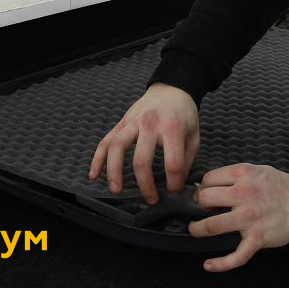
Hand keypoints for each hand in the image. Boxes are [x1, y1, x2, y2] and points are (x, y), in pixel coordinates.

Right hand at [88, 83, 199, 203]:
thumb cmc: (184, 114)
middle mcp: (150, 124)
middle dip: (145, 184)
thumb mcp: (193, 136)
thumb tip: (176, 184)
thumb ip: (186, 160)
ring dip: (114, 171)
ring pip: (117, 148)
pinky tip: (94, 175)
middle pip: (141, 159)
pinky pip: (105, 141)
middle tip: (150, 198)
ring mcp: (132, 122)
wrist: (172, 88)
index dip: (173, 182)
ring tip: (116, 190)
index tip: (173, 190)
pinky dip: (97, 159)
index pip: (172, 162)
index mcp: (172, 128)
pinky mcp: (121, 122)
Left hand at [188, 163, 288, 271]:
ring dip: (198, 229)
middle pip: (206, 199)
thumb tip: (211, 185)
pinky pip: (237, 255)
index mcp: (243, 175)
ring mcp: (249, 218)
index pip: (209, 179)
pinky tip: (208, 265)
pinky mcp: (257, 238)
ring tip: (195, 229)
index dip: (203, 186)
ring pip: (212, 226)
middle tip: (202, 209)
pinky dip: (221, 264)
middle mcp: (244, 195)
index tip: (204, 193)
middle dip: (199, 204)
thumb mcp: (258, 169)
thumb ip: (236, 176)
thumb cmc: (280, 186)